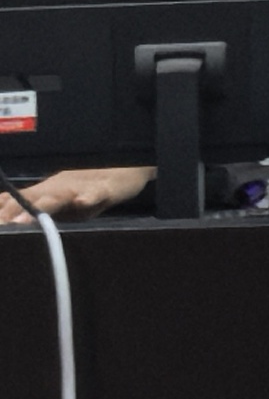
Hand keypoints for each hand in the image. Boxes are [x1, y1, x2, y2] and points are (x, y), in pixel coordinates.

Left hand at [1, 166, 153, 222]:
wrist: (126, 171)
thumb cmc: (88, 191)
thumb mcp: (58, 204)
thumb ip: (36, 212)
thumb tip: (11, 225)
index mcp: (43, 193)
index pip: (12, 201)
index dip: (1, 213)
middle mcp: (56, 189)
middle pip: (29, 199)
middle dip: (11, 213)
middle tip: (2, 227)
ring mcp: (79, 189)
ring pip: (57, 196)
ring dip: (41, 207)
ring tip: (25, 221)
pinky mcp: (103, 190)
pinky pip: (94, 194)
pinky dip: (87, 198)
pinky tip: (82, 203)